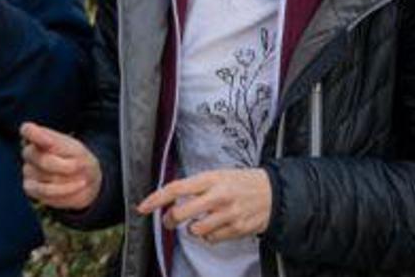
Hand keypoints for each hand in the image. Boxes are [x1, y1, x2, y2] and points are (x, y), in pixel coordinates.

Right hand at [20, 121, 102, 209]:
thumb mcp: (77, 150)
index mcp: (41, 136)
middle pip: (34, 154)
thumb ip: (57, 146)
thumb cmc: (79, 160)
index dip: (32, 134)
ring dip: (64, 178)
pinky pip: (43, 191)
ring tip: (78, 179)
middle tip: (77, 165)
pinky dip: (63, 190)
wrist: (87, 182)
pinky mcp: (30, 188)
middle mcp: (30, 152)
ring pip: (40, 174)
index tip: (49, 141)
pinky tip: (75, 187)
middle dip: (59, 163)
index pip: (28, 130)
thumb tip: (42, 143)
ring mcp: (28, 170)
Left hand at [137, 168, 271, 242]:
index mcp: (210, 179)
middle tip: (168, 221)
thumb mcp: (216, 175)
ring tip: (199, 221)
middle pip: (180, 214)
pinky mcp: (236, 229)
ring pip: (194, 230)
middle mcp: (217, 196)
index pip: (175, 189)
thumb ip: (194, 186)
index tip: (142, 207)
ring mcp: (227, 214)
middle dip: (169, 220)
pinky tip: (215, 226)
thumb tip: (169, 196)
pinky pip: (211, 239)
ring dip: (191, 229)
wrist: (272, 192)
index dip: (156, 199)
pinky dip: (208, 236)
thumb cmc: (239, 182)